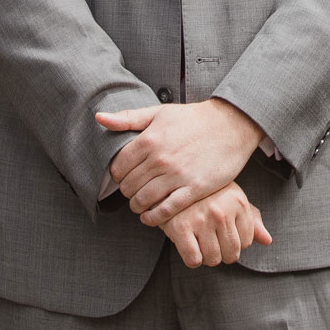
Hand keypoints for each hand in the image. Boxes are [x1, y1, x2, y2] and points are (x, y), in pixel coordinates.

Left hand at [96, 98, 264, 225]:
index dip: (117, 175)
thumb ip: (127, 118)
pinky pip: (166, 211)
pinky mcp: (194, 189)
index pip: (118, 167)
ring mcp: (177, 175)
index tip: (124, 176)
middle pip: (129, 186)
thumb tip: (99, 117)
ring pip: (144, 200)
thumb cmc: (193, 118)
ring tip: (140, 204)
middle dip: (127, 191)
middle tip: (133, 191)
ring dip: (137, 206)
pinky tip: (150, 217)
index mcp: (149, 139)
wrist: (230, 125)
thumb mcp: (159, 112)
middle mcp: (160, 159)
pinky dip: (153, 218)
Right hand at [159, 181, 273, 267]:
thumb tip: (267, 241)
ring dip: (207, 257)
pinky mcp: (181, 227)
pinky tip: (189, 245)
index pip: (247, 242)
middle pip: (231, 254)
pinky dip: (192, 259)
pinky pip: (194, 260)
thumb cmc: (208, 194)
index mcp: (238, 202)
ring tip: (200, 241)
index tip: (223, 231)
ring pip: (213, 259)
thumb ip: (252, 220)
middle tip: (211, 240)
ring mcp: (201, 219)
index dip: (235, 241)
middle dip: (222, 253)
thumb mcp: (232, 199)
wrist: (172, 182)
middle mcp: (221, 211)